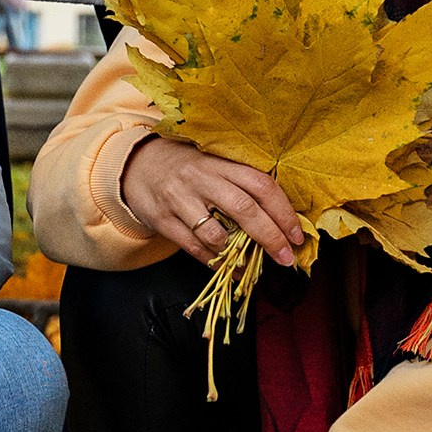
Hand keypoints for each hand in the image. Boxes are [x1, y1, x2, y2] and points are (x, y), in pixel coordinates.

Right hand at [117, 134, 305, 270]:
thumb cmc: (184, 167)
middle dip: (271, 237)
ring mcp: (180, 200)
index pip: (260, 184)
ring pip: (217, 234)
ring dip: (242, 256)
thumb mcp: (212, 162)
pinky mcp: (163, 221)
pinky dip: (218, 264)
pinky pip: (196, 248)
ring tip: (256, 267)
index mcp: (219, 162)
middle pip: (244, 209)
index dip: (283, 211)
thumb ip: (240, 181)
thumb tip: (281, 216)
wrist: (135, 165)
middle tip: (286, 257)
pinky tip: (233, 270)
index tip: (297, 234)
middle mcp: (200, 178)